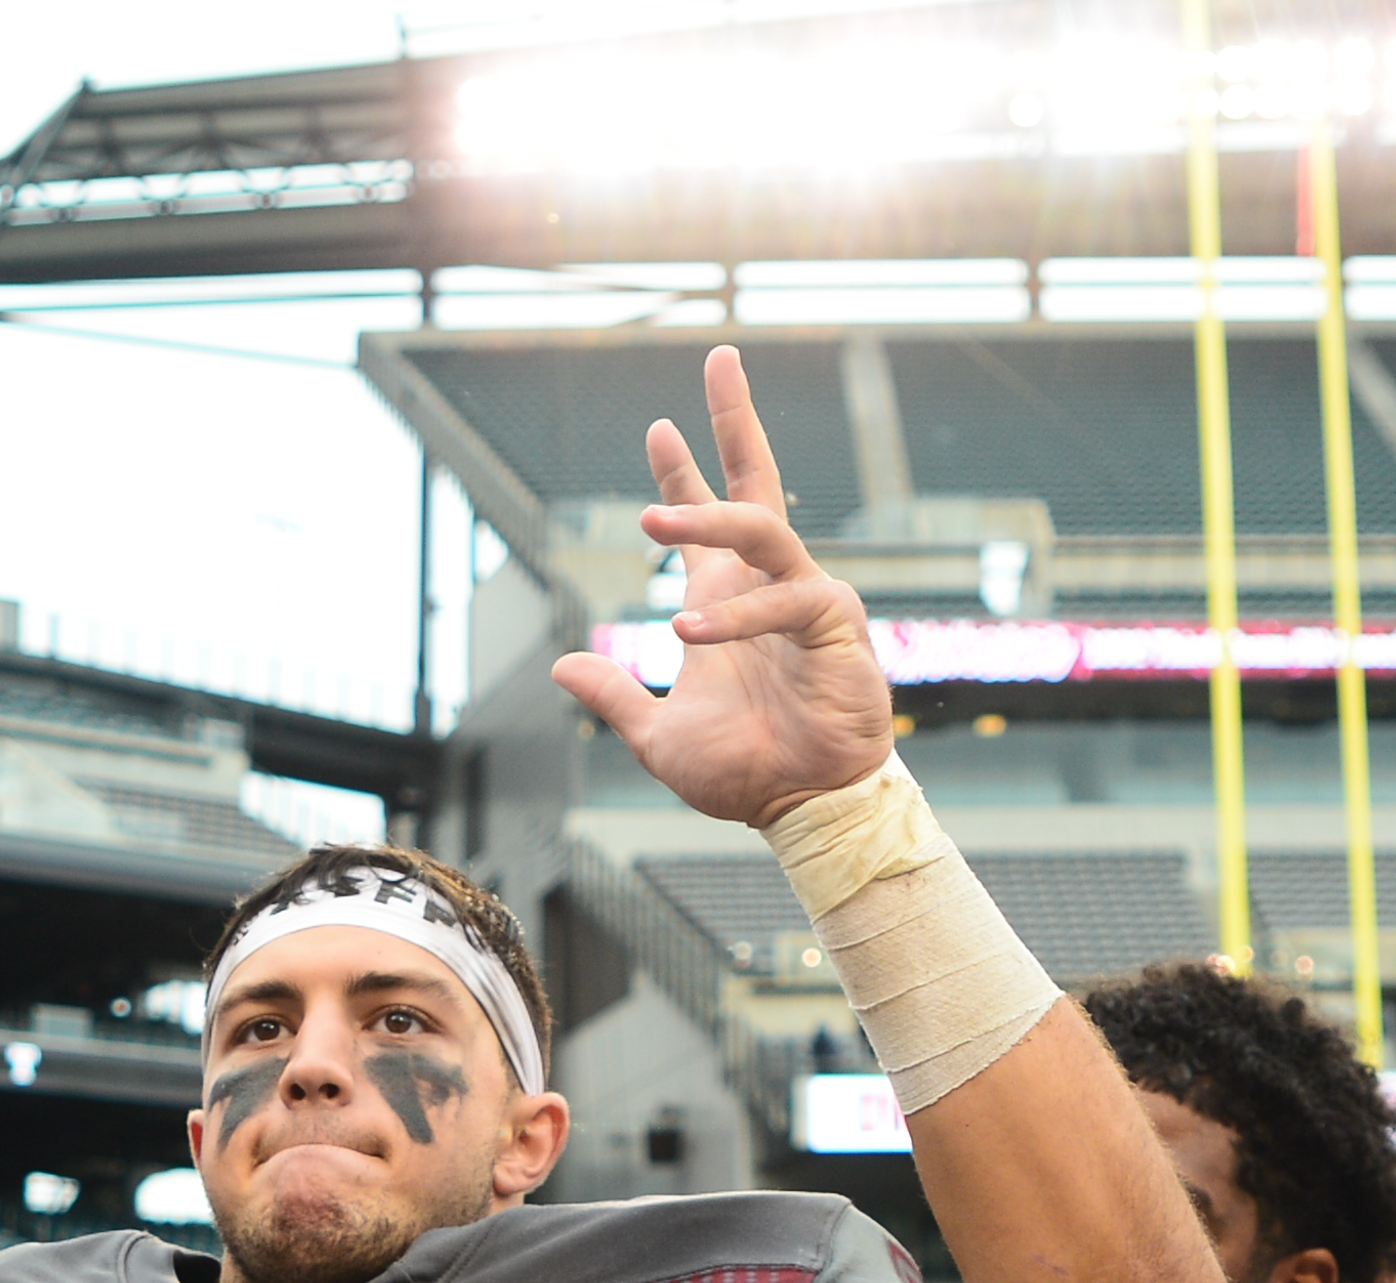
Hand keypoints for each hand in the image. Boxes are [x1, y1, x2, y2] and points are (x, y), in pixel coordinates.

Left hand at [549, 346, 892, 828]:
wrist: (803, 810)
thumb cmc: (744, 772)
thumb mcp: (654, 735)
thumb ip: (612, 697)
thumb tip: (560, 665)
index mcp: (724, 602)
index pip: (705, 521)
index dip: (683, 471)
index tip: (659, 425)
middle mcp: (765, 587)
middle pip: (756, 483)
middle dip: (735, 420)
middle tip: (716, 359)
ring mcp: (804, 598)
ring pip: (761, 529)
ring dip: (706, 516)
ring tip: (651, 520)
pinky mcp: (835, 626)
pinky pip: (786, 601)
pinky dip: (736, 618)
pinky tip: (688, 633)